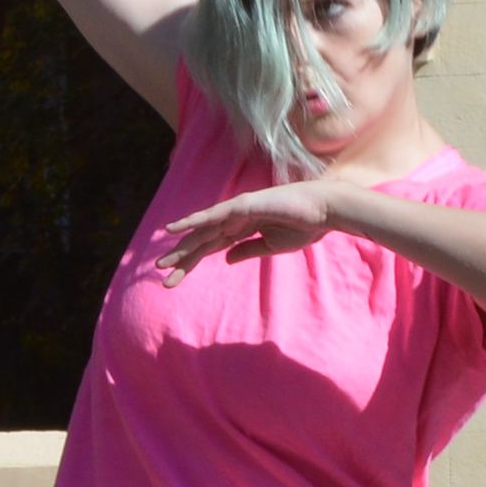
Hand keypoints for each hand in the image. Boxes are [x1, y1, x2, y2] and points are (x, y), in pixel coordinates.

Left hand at [150, 176, 366, 276]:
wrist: (323, 212)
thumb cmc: (303, 226)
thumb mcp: (271, 245)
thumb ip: (247, 250)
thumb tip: (225, 258)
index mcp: (241, 229)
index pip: (210, 248)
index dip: (191, 263)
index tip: (174, 280)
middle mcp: (234, 218)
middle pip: (202, 241)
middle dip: (183, 260)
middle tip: (163, 278)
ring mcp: (236, 210)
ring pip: (203, 231)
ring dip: (182, 247)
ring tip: (162, 263)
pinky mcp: (242, 205)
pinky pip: (212, 215)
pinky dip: (192, 221)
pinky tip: (173, 230)